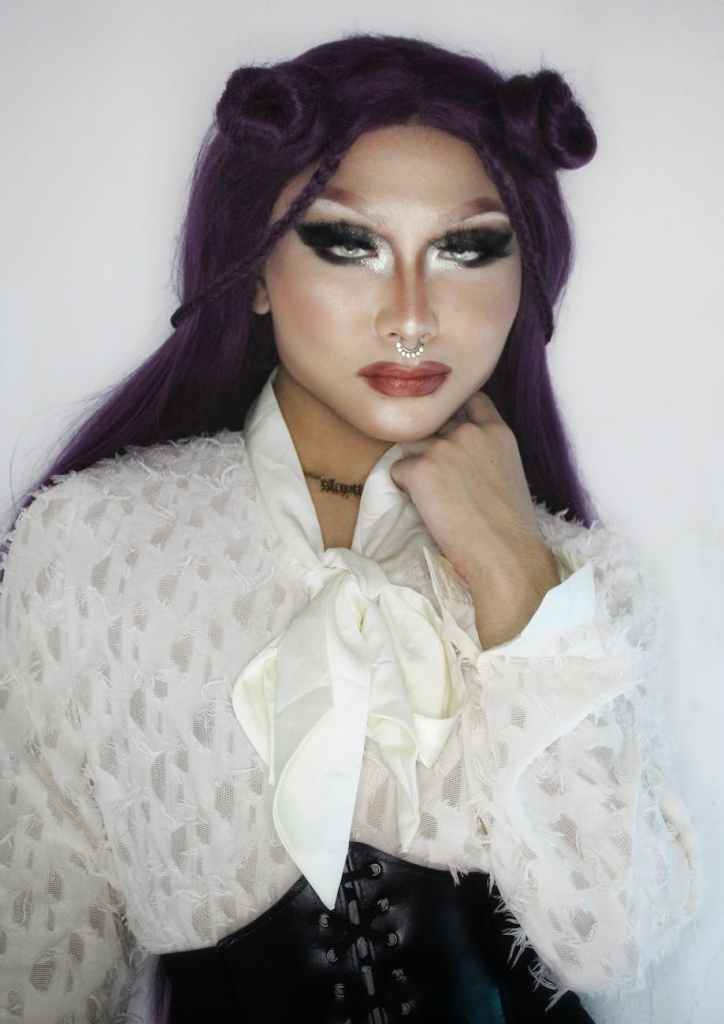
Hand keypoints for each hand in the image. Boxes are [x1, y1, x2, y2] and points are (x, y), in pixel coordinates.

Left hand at [389, 391, 559, 642]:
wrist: (504, 554)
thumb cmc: (510, 526)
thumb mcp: (508, 472)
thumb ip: (485, 450)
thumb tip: (457, 453)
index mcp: (497, 431)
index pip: (469, 399)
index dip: (454, 412)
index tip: (448, 429)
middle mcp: (468, 431)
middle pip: (433, 425)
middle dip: (431, 446)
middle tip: (440, 480)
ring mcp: (442, 448)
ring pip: (411, 448)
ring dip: (416, 469)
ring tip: (437, 499)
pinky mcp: (419, 469)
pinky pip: (396, 472)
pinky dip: (404, 490)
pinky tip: (427, 509)